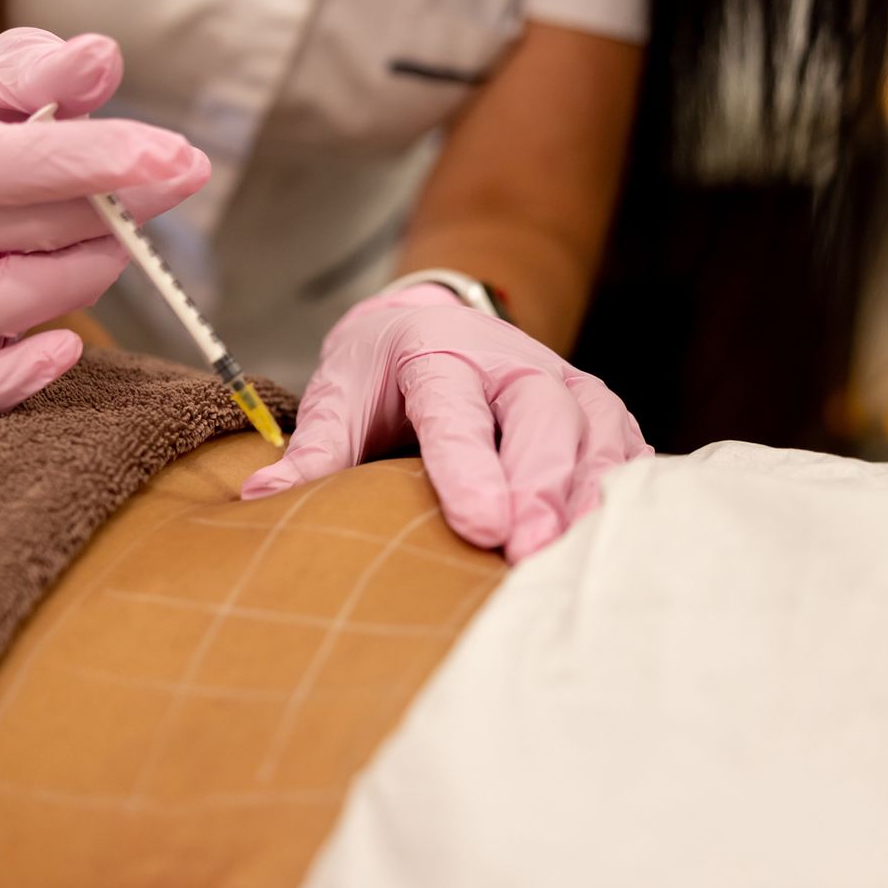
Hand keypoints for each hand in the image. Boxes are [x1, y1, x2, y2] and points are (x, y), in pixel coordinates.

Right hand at [0, 27, 208, 412]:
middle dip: (126, 203)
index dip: (97, 160)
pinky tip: (67, 349)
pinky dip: (13, 379)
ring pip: (20, 302)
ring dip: (92, 266)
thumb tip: (101, 59)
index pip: (11, 163)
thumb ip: (46, 69)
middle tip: (185, 169)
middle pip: (34, 232)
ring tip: (116, 230)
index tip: (175, 153)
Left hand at [241, 284, 652, 559]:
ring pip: (596, 433)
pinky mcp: (598, 415)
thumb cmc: (383, 371)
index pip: (457, 411)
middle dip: (542, 484)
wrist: (437, 324)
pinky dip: (627, 497)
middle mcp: (515, 363)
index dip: (471, 467)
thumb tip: (260, 499)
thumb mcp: (341, 389)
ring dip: (591, 497)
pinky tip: (618, 549)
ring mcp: (566, 386)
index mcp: (443, 352)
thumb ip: (316, 445)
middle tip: (529, 551)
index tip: (481, 524)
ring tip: (576, 563)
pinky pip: (626, 453)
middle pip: (543, 415)